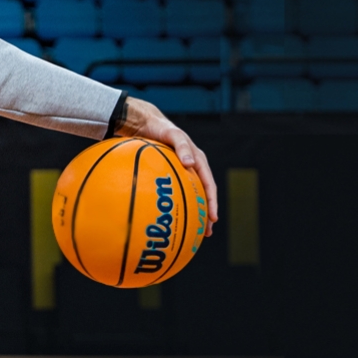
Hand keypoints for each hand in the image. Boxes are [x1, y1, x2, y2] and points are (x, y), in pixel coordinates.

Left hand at [115, 96, 218, 234]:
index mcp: (198, 161)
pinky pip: (175, 192)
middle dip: (205, 214)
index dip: (212, 202)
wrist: (145, 124)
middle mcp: (192, 169)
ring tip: (192, 232)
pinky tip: (167, 216)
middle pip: (202, 195)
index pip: (209, 184)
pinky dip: (176, 204)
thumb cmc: (162, 128)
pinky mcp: (170, 174)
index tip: (212, 218)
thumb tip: (189, 163)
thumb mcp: (174, 134)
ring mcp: (181, 172)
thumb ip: (182, 146)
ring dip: (193, 213)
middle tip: (205, 233)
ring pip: (190, 196)